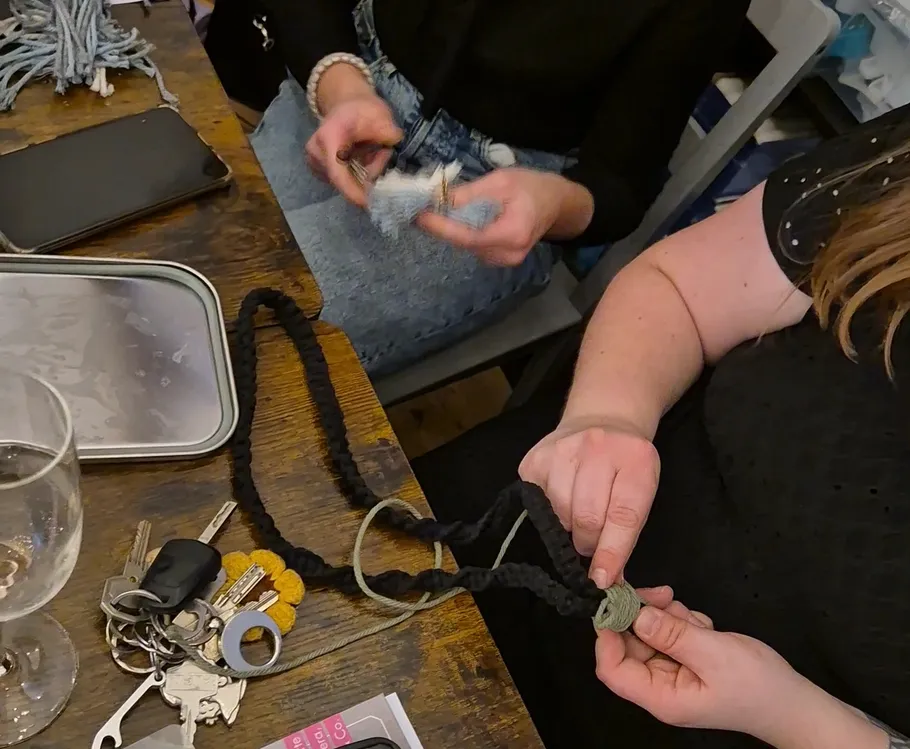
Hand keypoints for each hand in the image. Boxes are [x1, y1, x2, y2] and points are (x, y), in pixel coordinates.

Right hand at [306, 63, 402, 206]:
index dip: (353, 192)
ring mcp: (314, 162)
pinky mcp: (318, 171)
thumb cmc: (362, 110)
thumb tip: (392, 140)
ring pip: (344, 183)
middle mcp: (316, 151)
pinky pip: (342, 182)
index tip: (369, 203)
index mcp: (328, 137)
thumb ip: (386, 129)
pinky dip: (357, 176)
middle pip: (343, 181)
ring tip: (374, 153)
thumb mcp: (379, 114)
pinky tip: (363, 158)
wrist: (345, 105)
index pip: (338, 173)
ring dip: (364, 176)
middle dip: (367, 178)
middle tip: (383, 155)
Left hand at [416, 168, 593, 265]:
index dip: (441, 227)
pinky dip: (463, 232)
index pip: (468, 236)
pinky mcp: (500, 259)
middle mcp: (508, 254)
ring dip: (451, 229)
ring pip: (467, 246)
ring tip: (439, 210)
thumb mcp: (501, 181)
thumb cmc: (532, 187)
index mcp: (512, 233)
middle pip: (465, 243)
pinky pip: (474, 246)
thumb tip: (438, 200)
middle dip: (442, 226)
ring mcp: (505, 261)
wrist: (557, 204)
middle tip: (421, 208)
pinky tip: (459, 219)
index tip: (419, 216)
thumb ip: (470, 193)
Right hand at [518, 416, 658, 587]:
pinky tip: (558, 500)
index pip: (623, 515)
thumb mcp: (642, 491)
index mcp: (635, 459)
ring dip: (566, 529)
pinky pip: (536, 502)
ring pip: (558, 513)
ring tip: (576, 520)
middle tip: (591, 543)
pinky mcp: (535, 457)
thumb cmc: (627, 465)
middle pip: (586, 517)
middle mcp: (597, 448)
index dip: (612, 552)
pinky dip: (547, 513)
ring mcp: (561, 449)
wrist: (604, 418)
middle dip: (588, 543)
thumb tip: (605, 579)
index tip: (602, 579)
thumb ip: (626, 533)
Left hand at [595, 594, 885, 747]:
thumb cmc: (757, 686)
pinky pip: (671, 632)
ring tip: (697, 620)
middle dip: (642, 616)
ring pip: (650, 633)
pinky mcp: (687, 658)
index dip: (607, 636)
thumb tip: (635, 614)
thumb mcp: (714, 654)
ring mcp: (674, 672)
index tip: (617, 603)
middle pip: (629, 645)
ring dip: (668, 617)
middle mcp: (661, 686)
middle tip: (661, 594)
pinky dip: (684, 621)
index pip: (612, 669)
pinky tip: (706, 626)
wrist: (793, 700)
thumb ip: (673, 634)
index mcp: (661, 696)